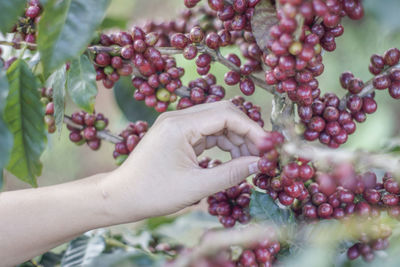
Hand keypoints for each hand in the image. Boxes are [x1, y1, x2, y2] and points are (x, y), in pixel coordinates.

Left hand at [102, 101, 267, 223]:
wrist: (121, 196)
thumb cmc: (153, 193)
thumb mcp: (196, 187)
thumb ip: (231, 173)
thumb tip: (261, 164)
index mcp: (180, 125)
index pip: (226, 115)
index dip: (252, 129)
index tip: (269, 147)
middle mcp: (178, 118)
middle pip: (223, 113)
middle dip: (246, 132)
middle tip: (263, 154)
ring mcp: (176, 124)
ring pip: (216, 122)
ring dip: (236, 138)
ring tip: (250, 161)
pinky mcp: (177, 134)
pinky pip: (206, 132)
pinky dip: (223, 143)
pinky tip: (233, 159)